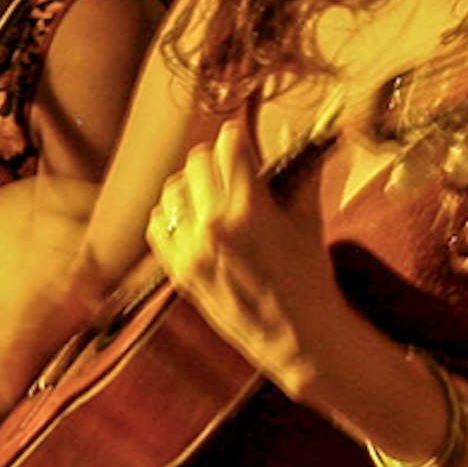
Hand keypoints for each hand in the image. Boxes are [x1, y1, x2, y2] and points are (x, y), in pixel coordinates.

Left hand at [147, 114, 346, 400]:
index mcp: (251, 209)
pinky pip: (158, 224)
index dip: (237, 138)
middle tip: (230, 170)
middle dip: (215, 159)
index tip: (241, 142)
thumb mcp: (309, 219)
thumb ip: (300, 170)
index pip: (229, 145)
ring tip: (210, 195)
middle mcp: (215, 226)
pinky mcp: (179, 272)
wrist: (295, 336)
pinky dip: (172, 215)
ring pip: (173, 189)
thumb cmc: (309, 276)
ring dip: (191, 186)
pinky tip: (192, 220)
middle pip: (196, 161)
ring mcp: (192, 251)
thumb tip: (290, 131)